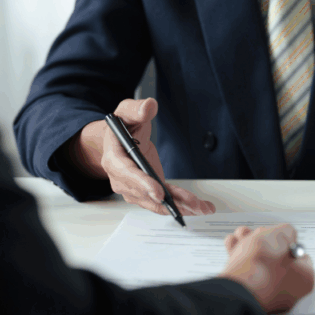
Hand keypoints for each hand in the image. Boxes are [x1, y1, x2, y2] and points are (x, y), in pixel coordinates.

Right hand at [67, 98, 215, 215]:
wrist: (121, 140)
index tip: (159, 192)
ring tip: (200, 208)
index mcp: (114, 158)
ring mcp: (134, 188)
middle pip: (145, 193)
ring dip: (179, 206)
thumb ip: (136, 109)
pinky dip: (181, 205)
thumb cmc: (123, 126)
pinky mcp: (148, 191)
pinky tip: (199, 207)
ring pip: (156, 202)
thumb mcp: (127, 112)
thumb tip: (149, 106)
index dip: (142, 184)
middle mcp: (121, 178)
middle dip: (168, 200)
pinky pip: (164, 201)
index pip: (127, 173)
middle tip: (190, 204)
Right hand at [219, 224, 314, 313]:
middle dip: (264, 242)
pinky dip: (237, 257)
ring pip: (258, 264)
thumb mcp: (282, 234)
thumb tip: (284, 234)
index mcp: (303, 279)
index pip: (301, 257)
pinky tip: (233, 244)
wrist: (236, 288)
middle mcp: (287, 291)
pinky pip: (245, 273)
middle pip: (276, 259)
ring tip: (241, 234)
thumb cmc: (263, 264)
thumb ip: (287, 231)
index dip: (288, 242)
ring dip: (248, 245)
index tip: (279, 234)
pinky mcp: (247, 296)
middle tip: (257, 232)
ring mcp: (266, 296)